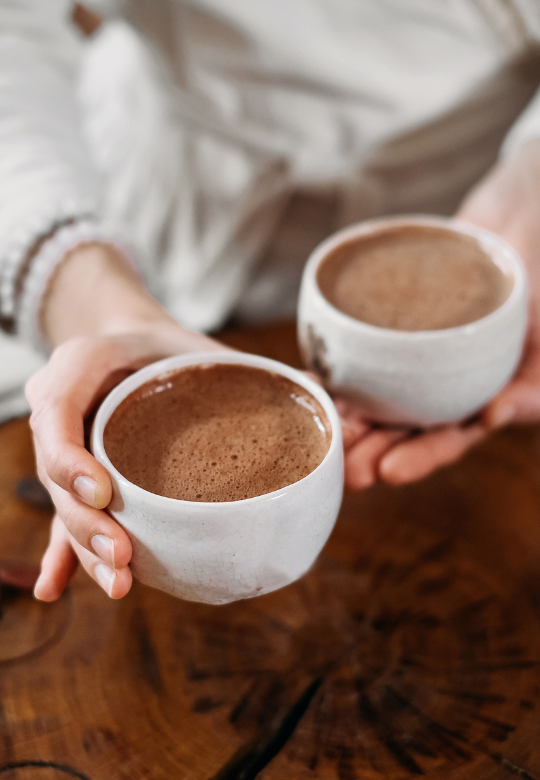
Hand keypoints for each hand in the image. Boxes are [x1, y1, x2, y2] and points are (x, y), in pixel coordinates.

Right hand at [27, 243, 225, 601]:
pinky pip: (67, 516)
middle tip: (123, 556)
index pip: (58, 412)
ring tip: (119, 583)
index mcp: (81, 364)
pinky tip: (57, 591)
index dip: (70, 459)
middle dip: (87, 523)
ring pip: (65, 504)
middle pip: (58, 475)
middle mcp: (64, 410)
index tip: (104, 493)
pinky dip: (63, 555)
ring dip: (85, 550)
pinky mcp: (77, 477)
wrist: (131, 345)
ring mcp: (67, 448)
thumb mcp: (196, 341)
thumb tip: (323, 398)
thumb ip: (242, 367)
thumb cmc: (166, 344)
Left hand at [340, 139, 539, 488]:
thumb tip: (492, 418)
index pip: (448, 439)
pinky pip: (360, 353)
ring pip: (375, 397)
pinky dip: (337, 369)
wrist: (515, 224)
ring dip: (349, 420)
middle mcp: (440, 386)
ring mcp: (412, 359)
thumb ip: (532, 387)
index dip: (420, 458)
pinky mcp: (388, 328)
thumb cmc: (539, 287)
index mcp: (478, 399)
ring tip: (323, 437)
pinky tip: (313, 383)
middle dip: (371, 451)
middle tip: (344, 470)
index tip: (388, 473)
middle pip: (403, 428)